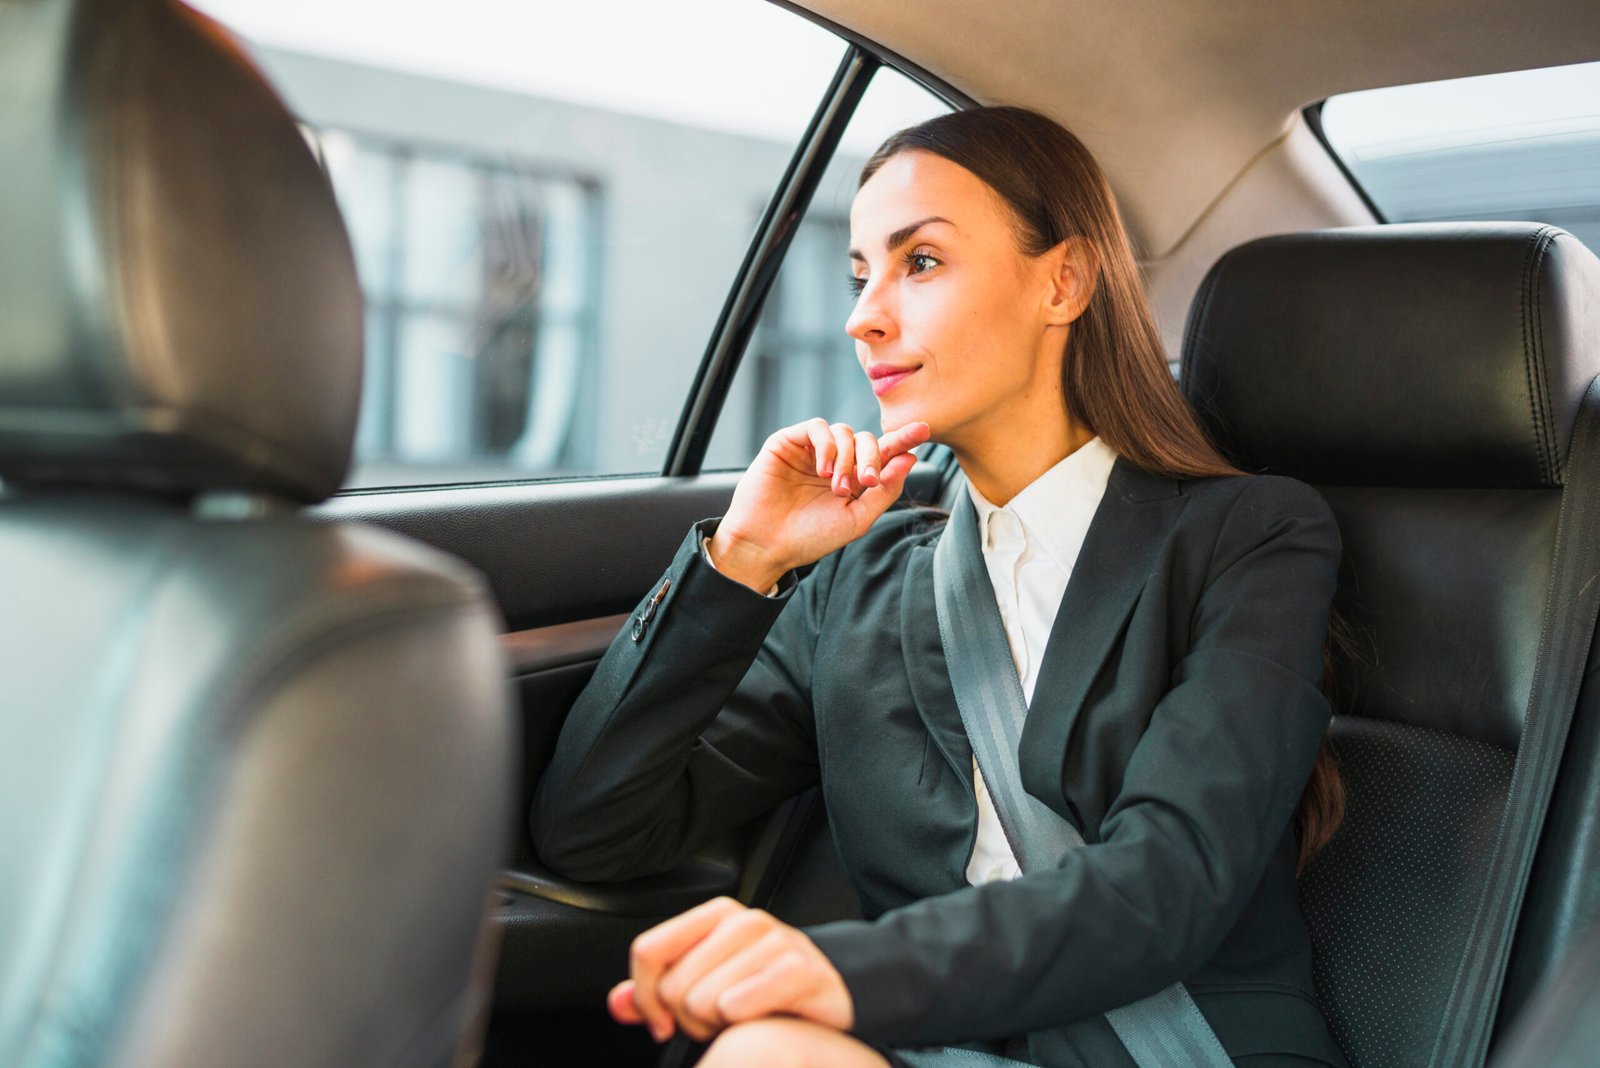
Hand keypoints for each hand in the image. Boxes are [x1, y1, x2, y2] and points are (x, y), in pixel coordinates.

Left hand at [607, 896, 853, 1042]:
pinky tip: (760, 1017)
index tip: (661, 1020)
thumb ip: (656, 994)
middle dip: (690, 1018)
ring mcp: (774, 939)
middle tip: (720, 1016)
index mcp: (714, 916)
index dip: (645, 995)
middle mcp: (742, 919)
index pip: (649, 950)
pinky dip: (741, 1020)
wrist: (830, 990)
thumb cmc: (763, 987)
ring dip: (718, 1023)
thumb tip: (617, 1004)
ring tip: (743, 1015)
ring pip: (702, 1001)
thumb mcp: (704, 984)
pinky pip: (738, 1005)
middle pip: (674, 986)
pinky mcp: (799, 967)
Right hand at [710, 419, 930, 591]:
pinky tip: (823, 469)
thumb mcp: (857, 519)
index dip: (904, 440)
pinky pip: (817, 427)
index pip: (884, 454)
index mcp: (854, 480)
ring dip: (848, 457)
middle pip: (867, 440)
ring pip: (844, 432)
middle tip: (867, 481)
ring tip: (836, 485)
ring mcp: (812, 451)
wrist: (767, 544)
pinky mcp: (788, 442)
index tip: (924, 430)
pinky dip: (827, 444)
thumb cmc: (810, 537)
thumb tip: (909, 459)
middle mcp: (835, 462)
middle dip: (872, 457)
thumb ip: (885, 491)